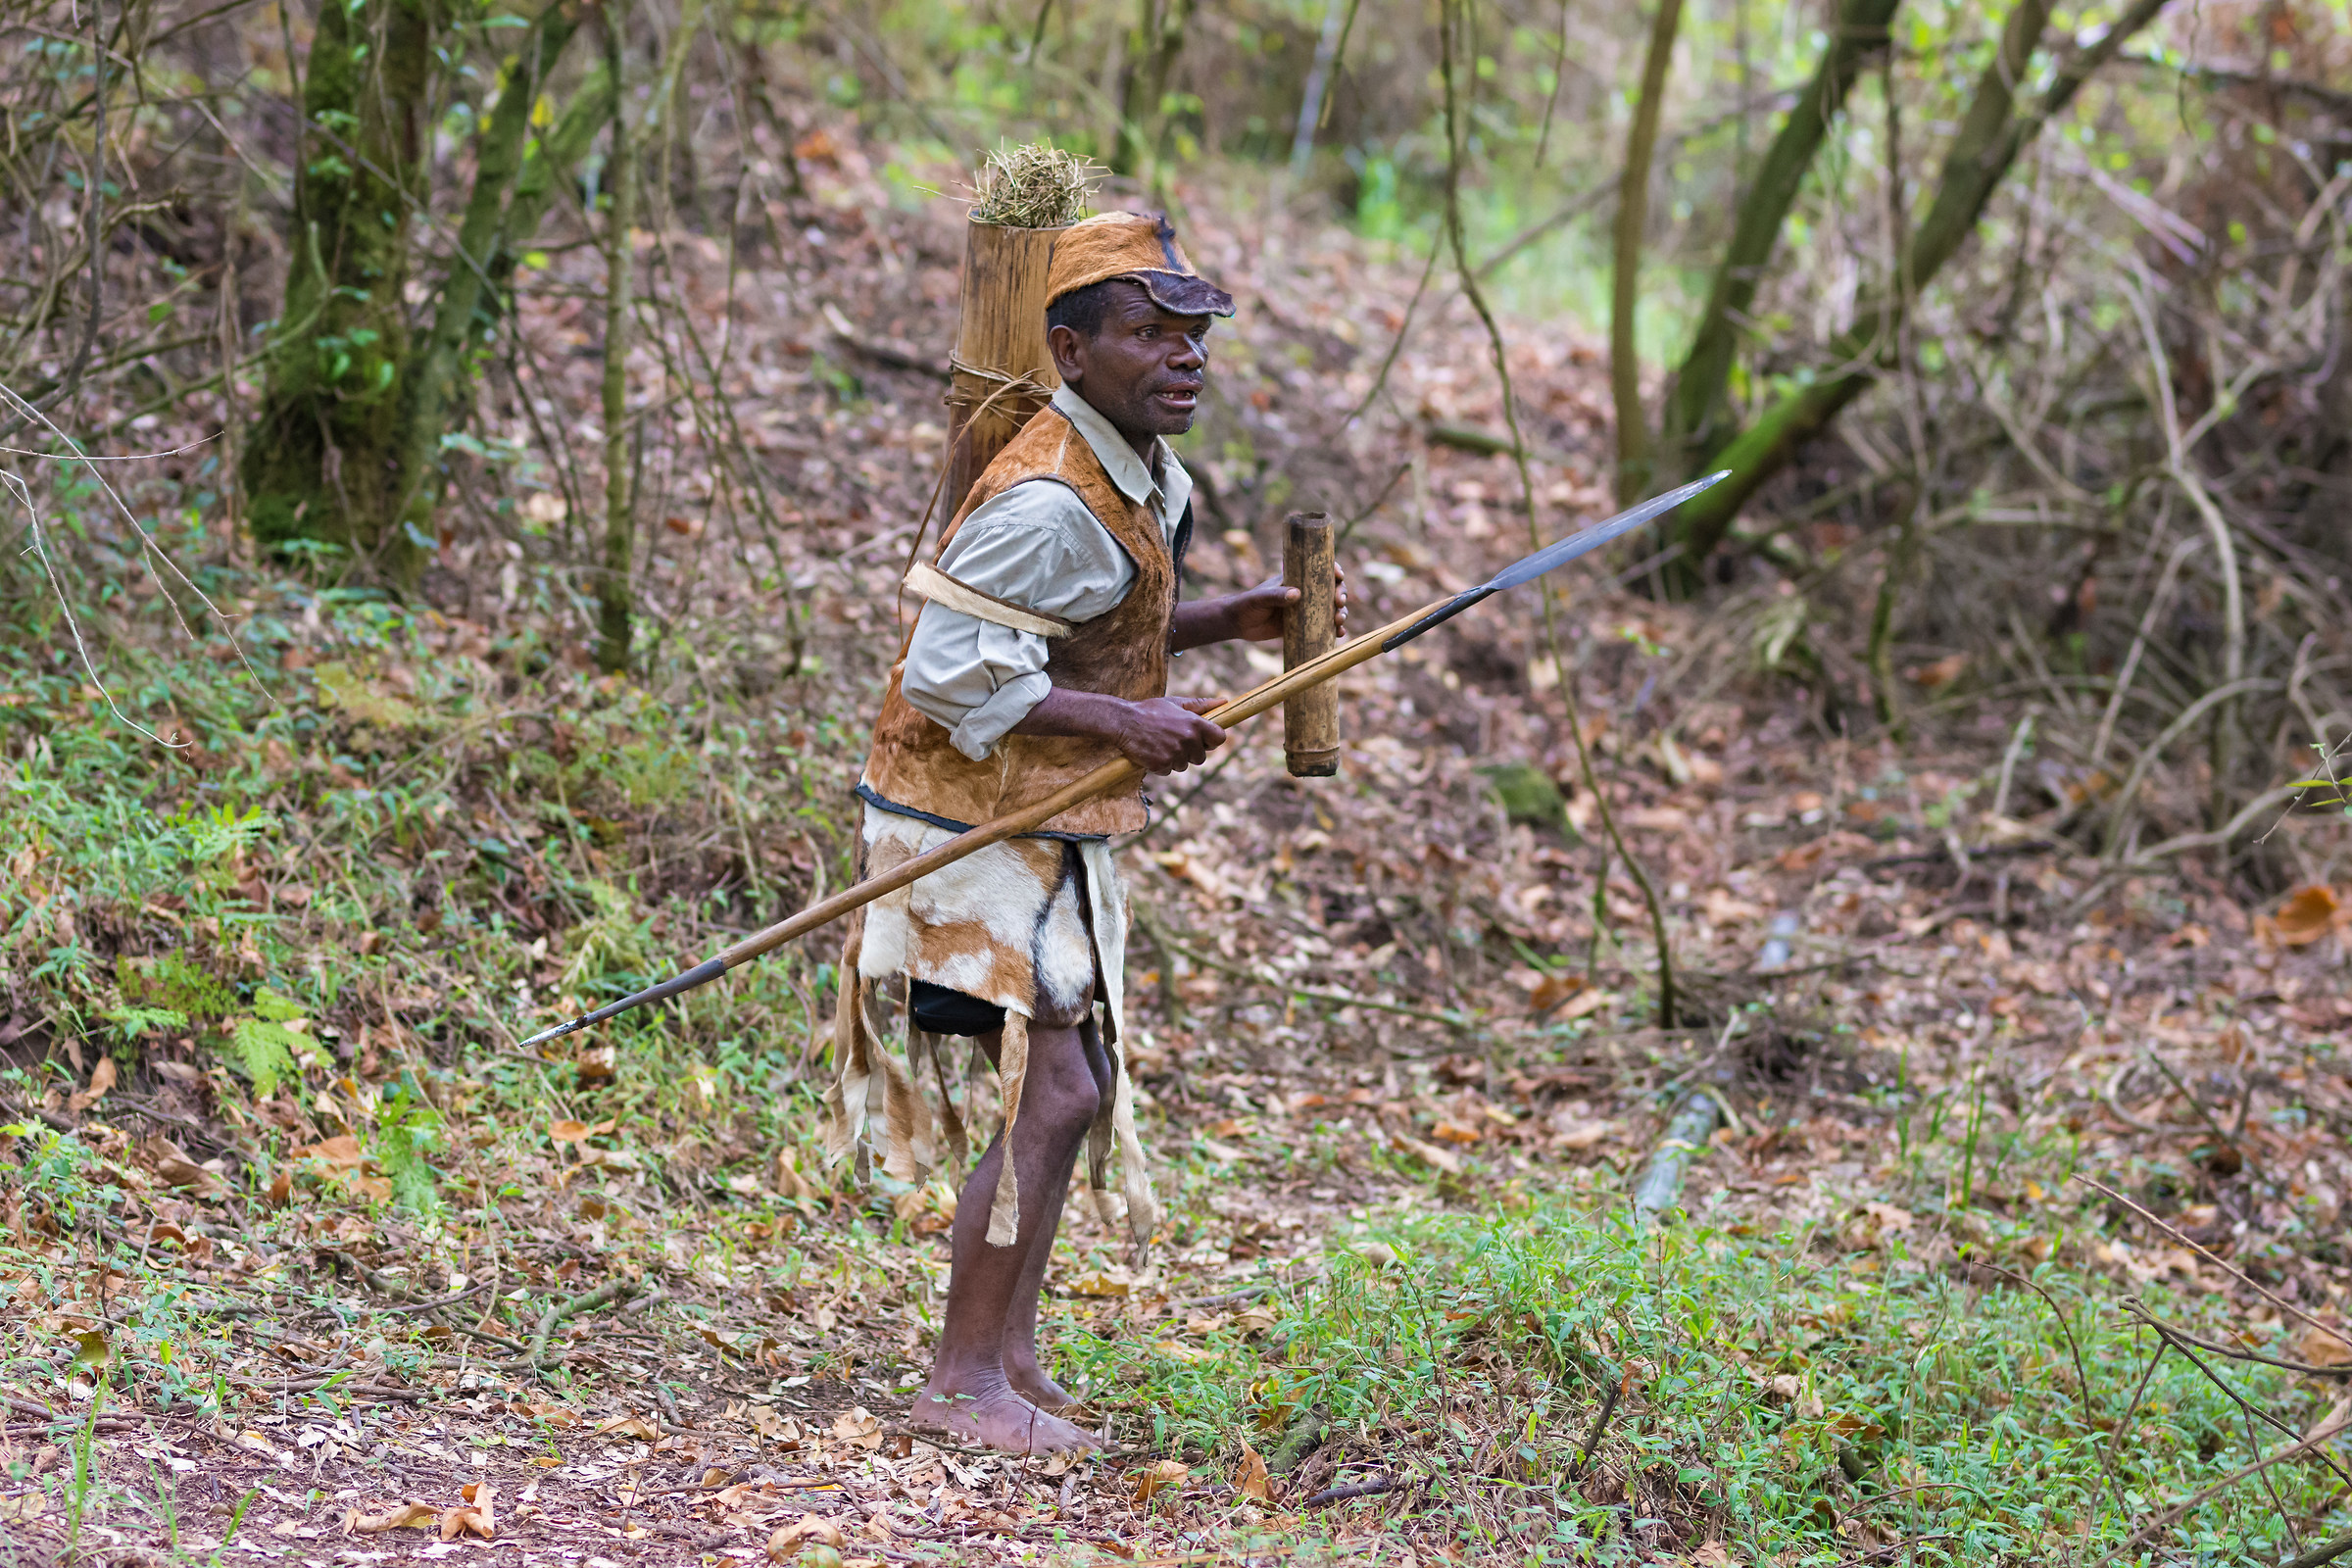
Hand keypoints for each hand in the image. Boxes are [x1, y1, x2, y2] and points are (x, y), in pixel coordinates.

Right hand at [1111, 696, 1226, 772]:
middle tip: (1173, 740)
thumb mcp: (1176, 703)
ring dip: (1174, 759)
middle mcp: (1187, 739)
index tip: (1203, 739)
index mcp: (1194, 723)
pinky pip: (1168, 771)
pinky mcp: (1161, 765)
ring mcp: (1174, 754)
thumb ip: (1201, 705)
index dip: (1211, 740)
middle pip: (1201, 757)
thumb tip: (1225, 702)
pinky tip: (1152, 751)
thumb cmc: (1150, 710)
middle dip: (1190, 752)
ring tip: (1160, 743)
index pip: (1219, 739)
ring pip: (1183, 765)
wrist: (1123, 721)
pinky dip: (1161, 764)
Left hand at [1230, 562, 1351, 643]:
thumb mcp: (1261, 598)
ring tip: (1340, 621)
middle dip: (1341, 594)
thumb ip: (1277, 596)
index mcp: (1296, 579)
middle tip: (1339, 602)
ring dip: (1341, 613)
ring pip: (1331, 609)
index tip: (1339, 576)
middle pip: (1331, 590)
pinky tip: (1340, 635)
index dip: (1334, 571)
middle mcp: (1304, 593)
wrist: (1238, 623)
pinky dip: (1334, 630)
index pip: (1320, 571)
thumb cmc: (1248, 604)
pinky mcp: (1304, 627)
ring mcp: (1305, 610)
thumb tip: (1297, 594)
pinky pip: (1324, 627)